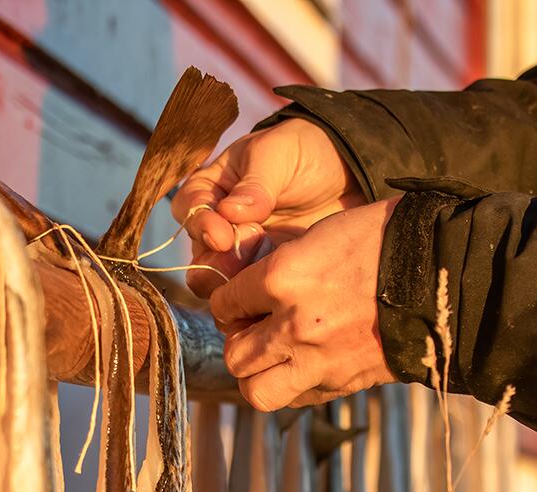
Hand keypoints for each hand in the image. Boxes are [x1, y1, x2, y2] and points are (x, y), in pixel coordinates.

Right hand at [172, 120, 364, 298]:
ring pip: (221, 280)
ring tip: (263, 271)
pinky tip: (278, 286)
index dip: (200, 226)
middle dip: (217, 262)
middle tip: (243, 257)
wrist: (346, 173)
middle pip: (200, 254)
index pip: (190, 210)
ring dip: (236, 281)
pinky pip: (251, 292)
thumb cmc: (304, 152)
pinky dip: (259, 294)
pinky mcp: (266, 272)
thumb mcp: (278, 155)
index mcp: (213, 188)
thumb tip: (230, 213)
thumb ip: (255, 185)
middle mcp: (219, 224)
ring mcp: (242, 252)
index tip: (221, 237)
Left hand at [209, 198, 396, 411]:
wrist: (444, 273)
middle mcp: (293, 325)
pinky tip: (304, 366)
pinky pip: (297, 399)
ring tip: (271, 359)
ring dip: (258, 376)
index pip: (224, 303)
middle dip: (238, 343)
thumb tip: (254, 293)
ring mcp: (319, 361)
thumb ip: (281, 268)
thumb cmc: (385, 240)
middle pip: (234, 355)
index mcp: (283, 278)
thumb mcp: (322, 235)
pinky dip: (293, 387)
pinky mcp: (342, 382)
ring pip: (256, 391)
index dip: (226, 302)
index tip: (237, 301)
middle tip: (252, 331)